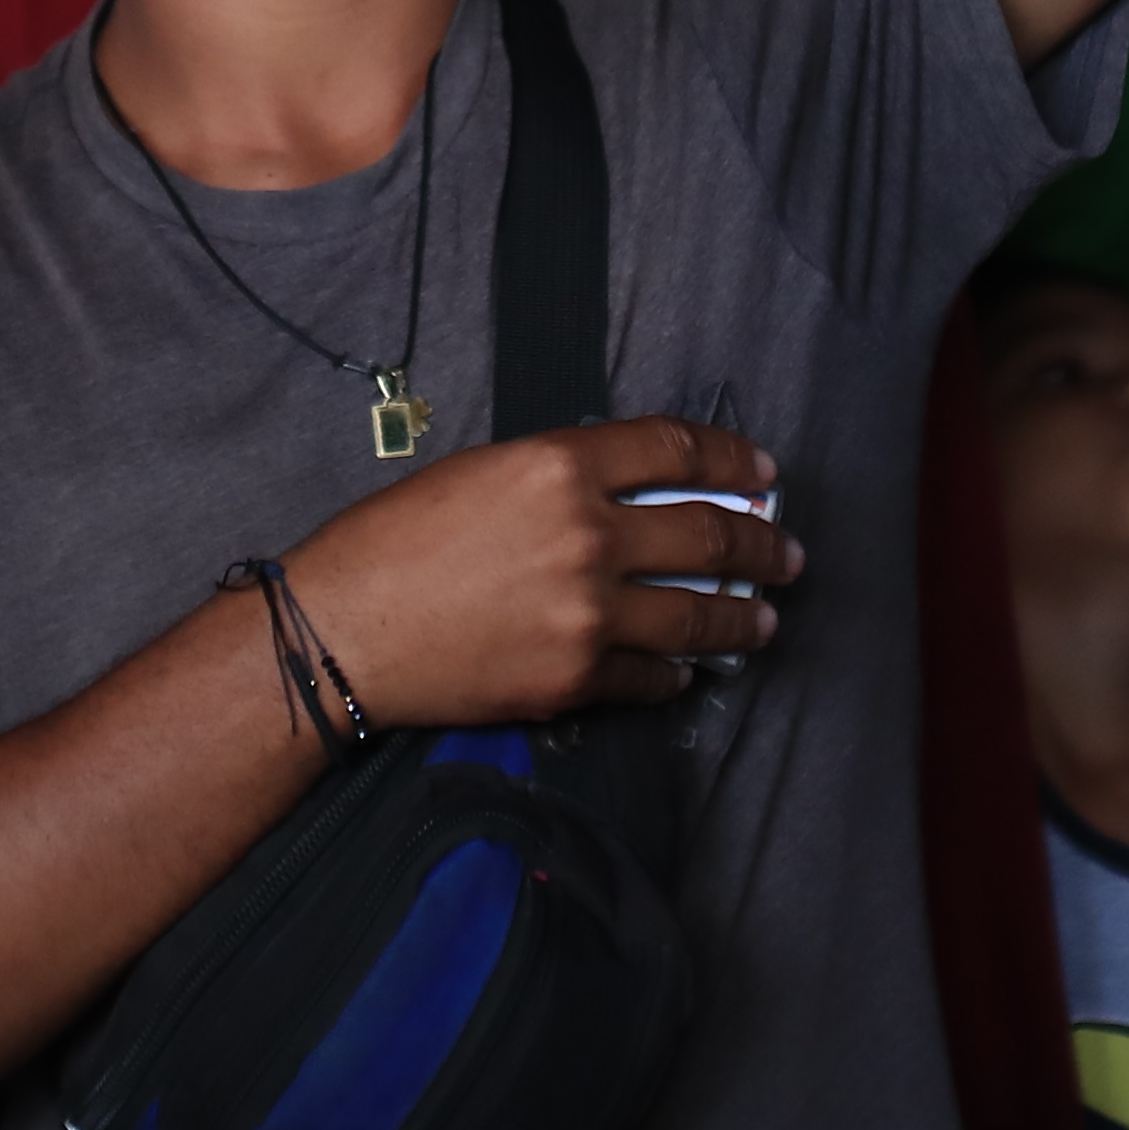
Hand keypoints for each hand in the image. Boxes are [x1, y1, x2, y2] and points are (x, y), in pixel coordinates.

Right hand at [280, 415, 794, 724]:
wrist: (343, 629)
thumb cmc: (393, 542)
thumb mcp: (481, 474)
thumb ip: (560, 481)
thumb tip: (631, 499)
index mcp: (559, 465)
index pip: (676, 451)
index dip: (732, 460)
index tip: (763, 474)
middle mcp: (587, 534)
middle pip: (708, 534)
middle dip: (761, 544)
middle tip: (785, 554)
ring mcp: (586, 612)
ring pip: (696, 614)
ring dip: (739, 616)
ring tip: (761, 618)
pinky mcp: (574, 678)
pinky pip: (650, 678)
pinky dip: (675, 674)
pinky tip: (686, 671)